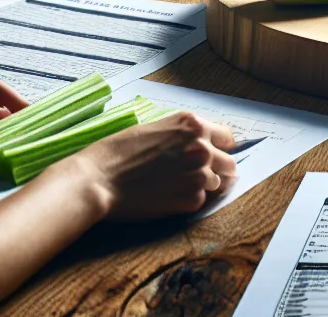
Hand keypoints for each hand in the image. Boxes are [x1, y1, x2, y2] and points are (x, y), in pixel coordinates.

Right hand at [68, 111, 237, 221]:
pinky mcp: (191, 200)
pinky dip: (189, 200)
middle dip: (216, 168)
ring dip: (203, 185)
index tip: (214, 153)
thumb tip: (202, 143)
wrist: (99, 179)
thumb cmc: (119, 151)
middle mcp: (202, 148)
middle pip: (228, 162)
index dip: (219, 146)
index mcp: (193, 125)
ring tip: (176, 185)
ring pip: (218, 183)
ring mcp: (200, 175)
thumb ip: (183, 135)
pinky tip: (168, 196)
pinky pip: (202, 200)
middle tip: (196, 174)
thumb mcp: (155, 128)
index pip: (227, 137)